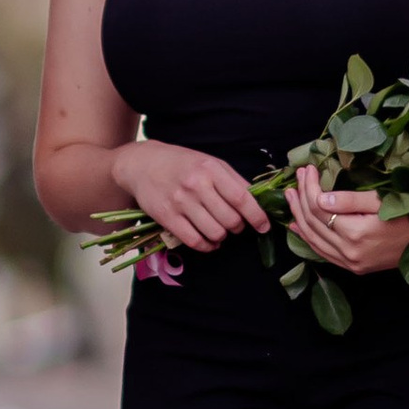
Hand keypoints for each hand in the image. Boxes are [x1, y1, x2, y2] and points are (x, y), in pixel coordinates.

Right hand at [113, 138, 268, 251]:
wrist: (143, 164)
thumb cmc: (182, 163)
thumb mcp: (210, 162)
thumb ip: (233, 180)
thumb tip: (257, 201)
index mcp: (211, 169)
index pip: (242, 198)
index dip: (257, 216)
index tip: (264, 226)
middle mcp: (196, 185)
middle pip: (230, 220)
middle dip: (238, 227)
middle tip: (235, 224)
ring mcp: (180, 202)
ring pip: (215, 233)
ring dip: (222, 237)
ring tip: (220, 231)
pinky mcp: (167, 218)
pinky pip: (195, 241)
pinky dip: (207, 246)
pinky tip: (209, 241)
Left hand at [285, 163, 408, 277]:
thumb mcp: (382, 201)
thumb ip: (350, 199)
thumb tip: (320, 197)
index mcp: (356, 233)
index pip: (320, 207)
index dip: (310, 187)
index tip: (308, 169)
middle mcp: (349, 252)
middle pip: (313, 222)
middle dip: (301, 198)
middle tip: (298, 177)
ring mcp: (350, 263)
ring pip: (313, 239)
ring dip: (298, 217)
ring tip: (290, 197)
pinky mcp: (353, 267)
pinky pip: (323, 253)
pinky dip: (307, 239)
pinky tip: (296, 226)